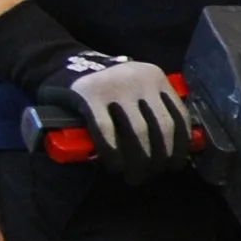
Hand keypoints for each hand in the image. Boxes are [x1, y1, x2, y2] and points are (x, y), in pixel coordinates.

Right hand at [0, 0, 192, 177]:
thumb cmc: (105, 88)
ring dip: (138, 161)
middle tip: (149, 175)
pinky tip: (114, 166)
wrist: (61, 64)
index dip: (179, 147)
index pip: (178, 116)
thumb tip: (174, 149)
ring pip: (138, 132)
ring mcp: (114, 85)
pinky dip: (113, 153)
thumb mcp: (135, 91)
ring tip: (133, 176)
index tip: (173, 166)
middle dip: (158, 159)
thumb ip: (152, 110)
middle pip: (161, 128)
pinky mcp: (89, 95)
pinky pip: (107, 131)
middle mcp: (139, 78)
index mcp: (155, 77)